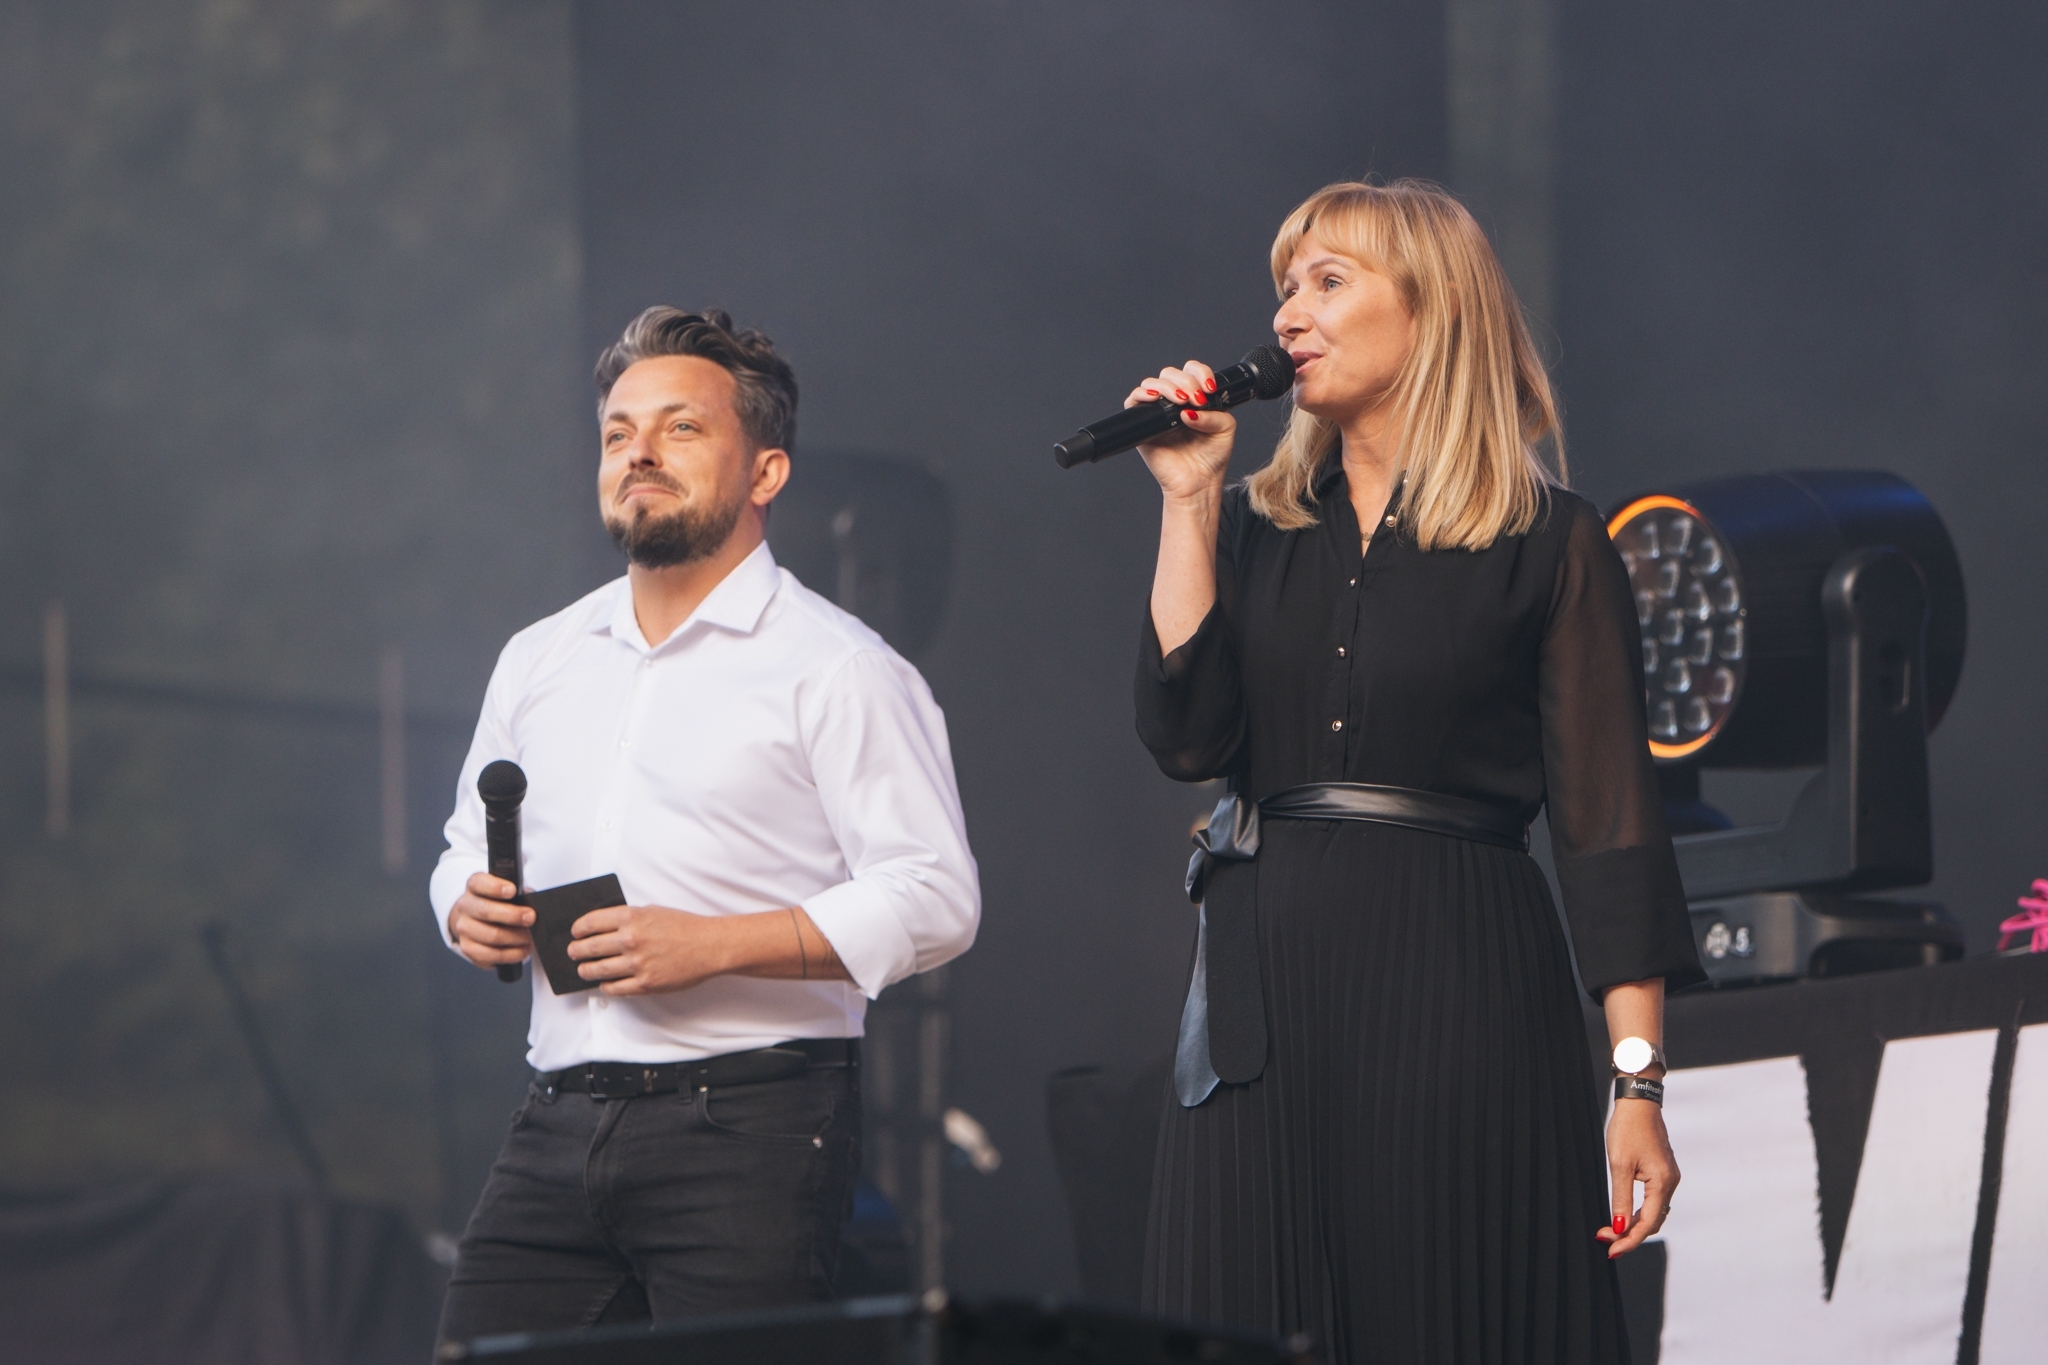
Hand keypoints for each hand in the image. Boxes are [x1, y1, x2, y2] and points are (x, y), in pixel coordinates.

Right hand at [447, 872, 533, 970]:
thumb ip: (518, 895)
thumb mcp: (508, 892)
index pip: (478, 883)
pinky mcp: (467, 948)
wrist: (478, 920)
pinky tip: (522, 950)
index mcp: (474, 887)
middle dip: (512, 915)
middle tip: (531, 918)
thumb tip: (533, 904)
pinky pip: (489, 955)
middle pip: (485, 911)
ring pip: (490, 936)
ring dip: (515, 938)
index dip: (495, 887)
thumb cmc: (499, 903)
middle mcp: (465, 906)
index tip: (513, 891)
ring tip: (530, 938)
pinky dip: (510, 954)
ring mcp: (463, 928)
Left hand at [567, 904, 727, 995]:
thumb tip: (603, 928)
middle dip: (576, 951)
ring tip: (584, 969)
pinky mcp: (645, 984)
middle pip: (589, 948)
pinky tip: (605, 983)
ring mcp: (636, 964)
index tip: (575, 933)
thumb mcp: (653, 911)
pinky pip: (614, 988)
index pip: (590, 923)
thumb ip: (628, 918)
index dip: (578, 929)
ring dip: (586, 970)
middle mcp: (630, 940)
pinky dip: (606, 986)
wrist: (710, 946)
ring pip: (597, 970)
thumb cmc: (685, 927)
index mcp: (631, 918)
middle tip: (573, 952)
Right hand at [1129, 361, 1235, 501]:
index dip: (1199, 373)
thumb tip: (1191, 410)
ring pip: (1153, 383)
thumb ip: (1215, 414)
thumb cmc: (1211, 458)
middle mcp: (1174, 402)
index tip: (1208, 388)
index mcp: (1194, 398)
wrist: (1197, 482)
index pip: (1192, 371)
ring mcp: (1157, 411)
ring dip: (1167, 386)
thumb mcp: (1225, 429)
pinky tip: (1156, 399)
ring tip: (1181, 401)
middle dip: (1185, 381)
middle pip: (1170, 373)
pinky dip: (1142, 394)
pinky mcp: (1142, 423)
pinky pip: (1133, 401)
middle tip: (1196, 399)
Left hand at [1599, 1098, 1678, 1257]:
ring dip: (1633, 1224)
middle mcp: (1670, 1182)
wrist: (1638, 1102)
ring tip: (1610, 1232)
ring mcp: (1668, 1177)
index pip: (1647, 1223)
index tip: (1610, 1251)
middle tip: (1606, 1243)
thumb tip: (1618, 1227)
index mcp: (1663, 1182)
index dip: (1629, 1240)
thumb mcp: (1619, 1165)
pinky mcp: (1662, 1172)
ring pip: (1653, 1212)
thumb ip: (1620, 1198)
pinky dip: (1637, 1212)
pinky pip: (1653, 1200)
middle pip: (1652, 1221)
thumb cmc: (1627, 1129)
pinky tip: (1622, 1216)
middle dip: (1629, 1235)